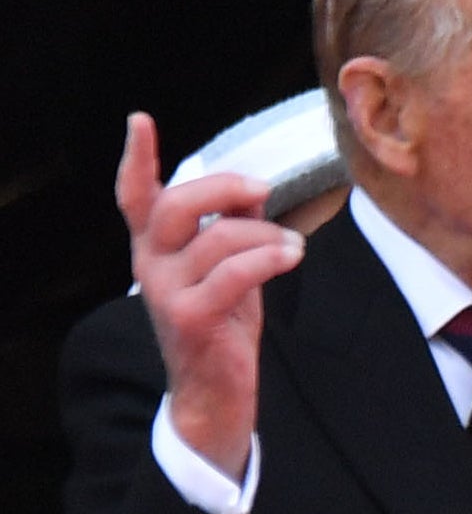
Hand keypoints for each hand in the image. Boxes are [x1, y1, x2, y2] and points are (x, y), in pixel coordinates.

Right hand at [115, 112, 305, 480]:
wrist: (214, 393)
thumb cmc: (222, 324)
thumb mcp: (228, 269)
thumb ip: (233, 228)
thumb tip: (252, 190)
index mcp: (156, 248)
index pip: (135, 197)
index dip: (136, 158)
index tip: (140, 120)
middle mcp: (150, 265)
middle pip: (175, 203)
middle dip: (224, 187)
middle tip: (265, 190)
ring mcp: (165, 292)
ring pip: (216, 237)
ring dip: (265, 234)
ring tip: (293, 247)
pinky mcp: (189, 317)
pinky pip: (233, 272)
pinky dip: (269, 258)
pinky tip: (292, 257)